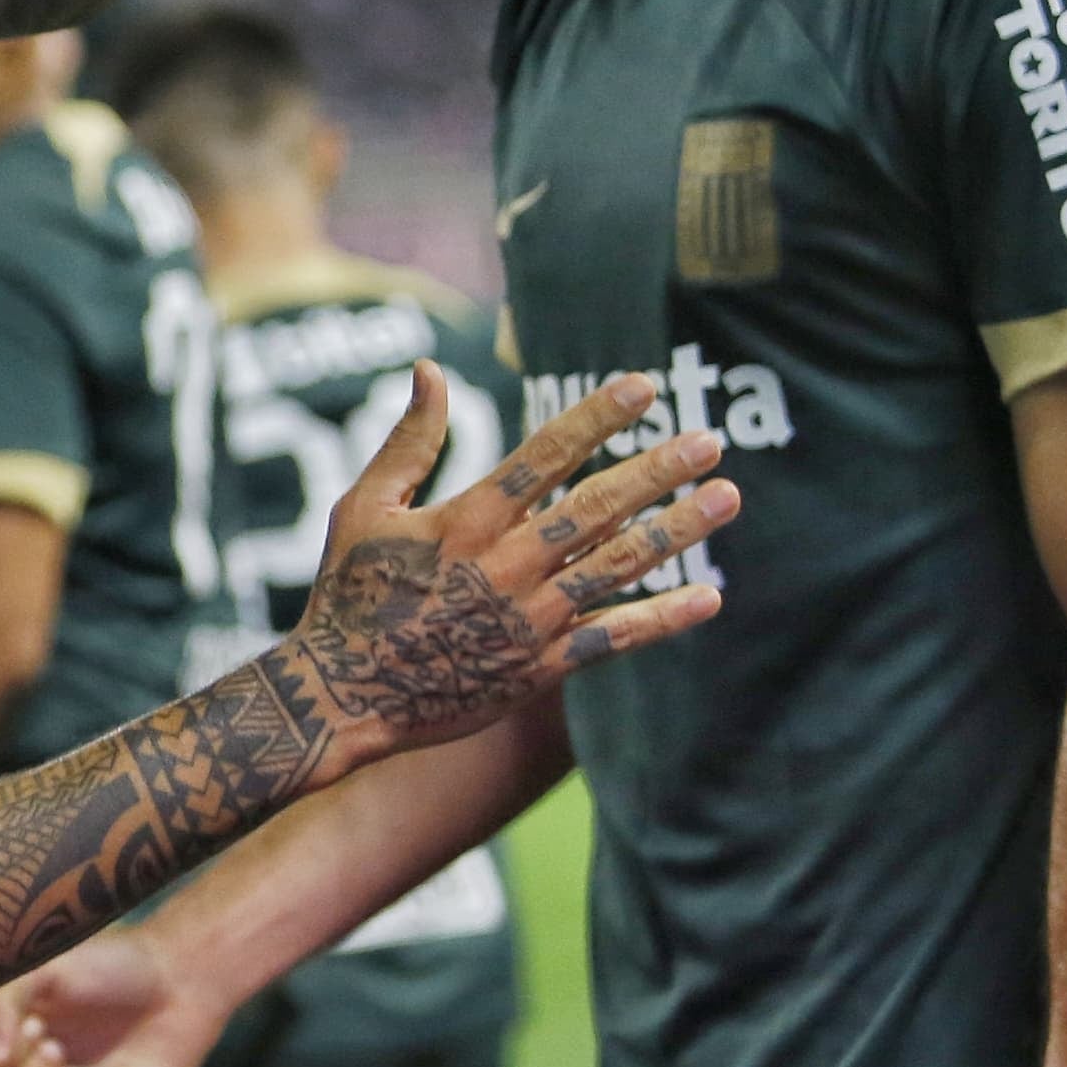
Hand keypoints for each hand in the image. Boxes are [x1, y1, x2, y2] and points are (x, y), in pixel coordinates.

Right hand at [277, 365, 734, 773]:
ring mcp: (526, 619)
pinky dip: (661, 619)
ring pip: (616, 566)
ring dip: (677, 531)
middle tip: (710, 439)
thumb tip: (431, 368)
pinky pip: (612, 639)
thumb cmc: (347, 596)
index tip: (643, 387)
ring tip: (727, 498)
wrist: (340, 698)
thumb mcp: (363, 508)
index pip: (543, 455)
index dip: (596, 418)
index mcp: (464, 520)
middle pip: (595, 507)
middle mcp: (504, 565)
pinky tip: (709, 597)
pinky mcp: (537, 670)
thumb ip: (409, 440)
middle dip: (656, 470)